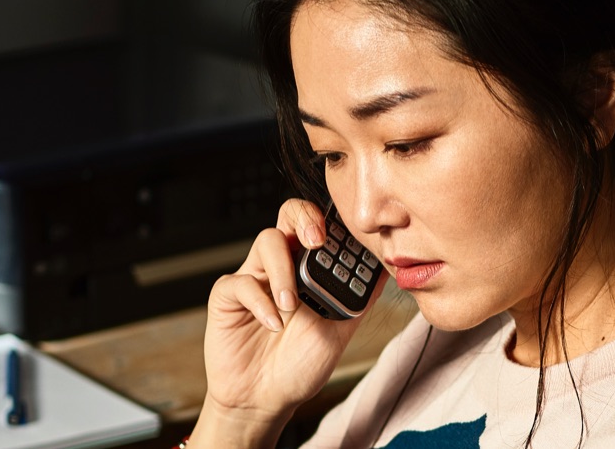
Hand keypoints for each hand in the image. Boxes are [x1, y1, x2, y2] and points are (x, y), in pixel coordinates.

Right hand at [191, 199, 385, 445]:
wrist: (267, 399)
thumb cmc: (299, 365)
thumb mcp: (340, 331)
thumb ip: (358, 299)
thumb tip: (386, 269)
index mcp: (308, 268)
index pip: (318, 226)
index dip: (330, 221)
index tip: (345, 238)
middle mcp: (280, 265)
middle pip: (288, 216)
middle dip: (304, 218)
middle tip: (316, 240)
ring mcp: (253, 277)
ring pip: (266, 242)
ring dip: (283, 270)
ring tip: (292, 305)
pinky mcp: (227, 296)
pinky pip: (241, 282)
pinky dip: (260, 302)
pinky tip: (272, 324)